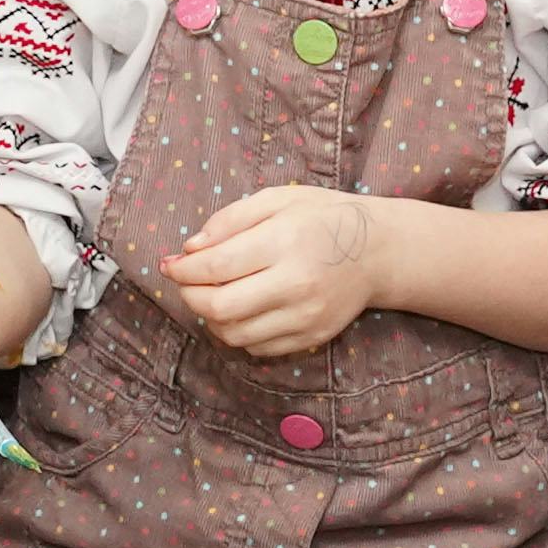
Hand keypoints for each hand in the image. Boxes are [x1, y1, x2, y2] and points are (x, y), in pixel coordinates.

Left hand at [157, 185, 398, 361]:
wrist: (378, 250)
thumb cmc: (323, 218)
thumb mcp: (277, 200)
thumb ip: (229, 220)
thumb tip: (190, 249)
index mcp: (284, 242)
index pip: (215, 267)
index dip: (181, 270)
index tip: (168, 265)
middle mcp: (295, 284)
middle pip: (219, 308)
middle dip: (189, 297)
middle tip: (185, 283)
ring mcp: (306, 316)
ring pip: (235, 334)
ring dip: (210, 319)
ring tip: (211, 296)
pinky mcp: (312, 336)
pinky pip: (258, 348)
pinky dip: (237, 333)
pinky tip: (239, 311)